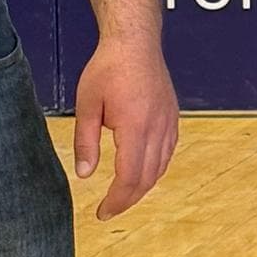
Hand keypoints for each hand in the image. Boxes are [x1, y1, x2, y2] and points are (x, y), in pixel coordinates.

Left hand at [73, 24, 177, 218]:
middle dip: (128, 199)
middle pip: (147, 178)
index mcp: (135, 126)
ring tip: (123, 195)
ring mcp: (168, 123)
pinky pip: (167, 153)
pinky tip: (142, 172)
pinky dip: (155, 169)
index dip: (117, 200)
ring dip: (142, 186)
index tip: (102, 213)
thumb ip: (86, 142)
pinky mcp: (172, 118)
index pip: (129, 177)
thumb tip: (84, 175)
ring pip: (160, 168)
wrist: (135, 42)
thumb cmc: (108, 68)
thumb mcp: (87, 105)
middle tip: (109, 210)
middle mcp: (157, 128)